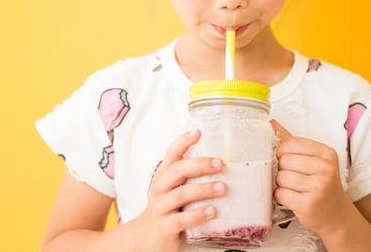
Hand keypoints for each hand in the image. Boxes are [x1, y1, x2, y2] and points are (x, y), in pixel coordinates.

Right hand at [133, 129, 226, 251]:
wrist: (147, 237)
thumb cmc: (168, 209)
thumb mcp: (173, 189)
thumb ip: (189, 178)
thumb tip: (223, 166)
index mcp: (163, 176)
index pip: (171, 154)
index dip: (183, 142)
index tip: (198, 132)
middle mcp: (160, 188)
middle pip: (177, 170)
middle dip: (200, 165)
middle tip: (220, 164)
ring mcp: (161, 207)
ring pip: (181, 194)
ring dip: (204, 189)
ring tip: (222, 188)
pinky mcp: (165, 227)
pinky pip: (181, 219)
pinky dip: (198, 215)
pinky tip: (212, 212)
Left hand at [271, 120, 351, 236]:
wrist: (336, 215)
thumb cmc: (322, 184)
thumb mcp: (314, 159)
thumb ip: (293, 141)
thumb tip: (272, 123)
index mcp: (327, 154)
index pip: (292, 143)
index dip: (282, 151)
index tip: (285, 158)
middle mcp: (325, 169)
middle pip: (284, 161)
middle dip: (282, 170)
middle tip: (293, 177)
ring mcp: (318, 188)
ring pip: (281, 178)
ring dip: (281, 184)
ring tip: (294, 188)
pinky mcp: (308, 205)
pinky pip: (280, 194)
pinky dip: (280, 196)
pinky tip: (292, 198)